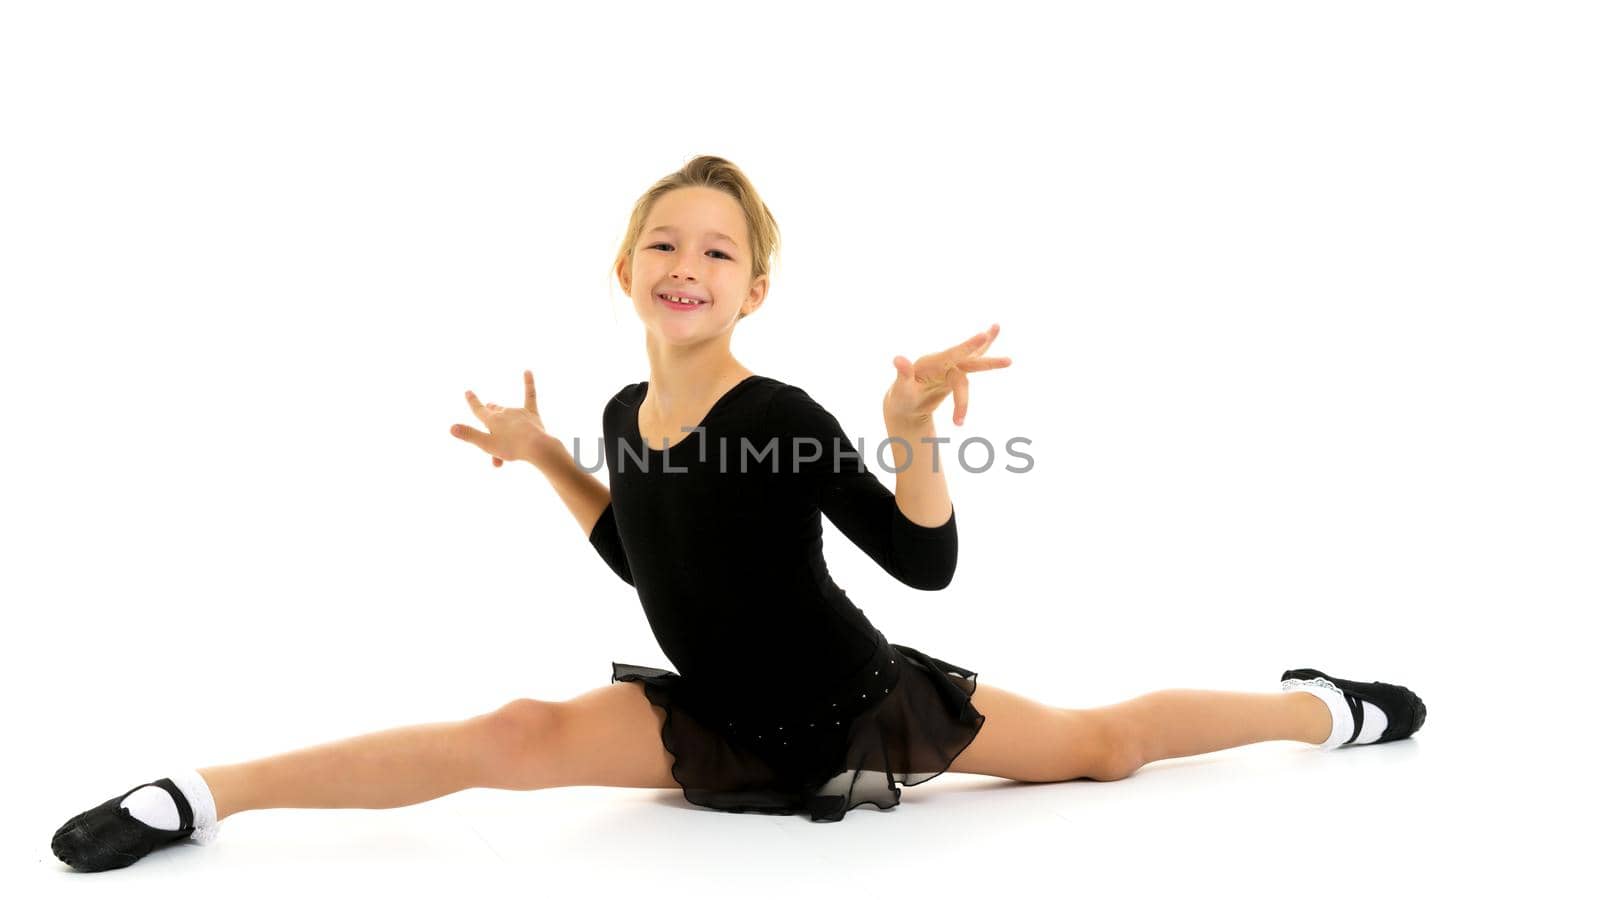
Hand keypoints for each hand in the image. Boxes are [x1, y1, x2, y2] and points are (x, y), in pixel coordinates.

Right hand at [450, 370, 562, 467]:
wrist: (536, 446)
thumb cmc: (511, 448)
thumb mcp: (487, 445)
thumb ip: (469, 434)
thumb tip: (451, 427)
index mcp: (492, 420)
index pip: (479, 409)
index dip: (473, 401)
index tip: (468, 392)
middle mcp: (503, 413)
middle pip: (494, 410)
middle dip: (490, 410)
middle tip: (489, 408)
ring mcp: (518, 412)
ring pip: (508, 412)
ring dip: (505, 418)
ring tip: (507, 433)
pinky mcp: (532, 413)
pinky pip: (530, 395)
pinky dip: (529, 382)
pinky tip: (527, 371)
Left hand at [884, 323, 1011, 426]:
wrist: (905, 405)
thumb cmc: (901, 398)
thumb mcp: (900, 390)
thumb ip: (902, 374)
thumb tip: (897, 358)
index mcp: (931, 364)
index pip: (952, 355)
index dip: (968, 347)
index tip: (983, 335)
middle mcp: (943, 362)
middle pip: (968, 361)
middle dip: (986, 362)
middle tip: (1008, 360)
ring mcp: (951, 368)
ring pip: (974, 364)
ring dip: (990, 364)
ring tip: (1010, 361)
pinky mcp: (956, 375)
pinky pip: (973, 366)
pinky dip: (985, 355)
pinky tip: (999, 348)